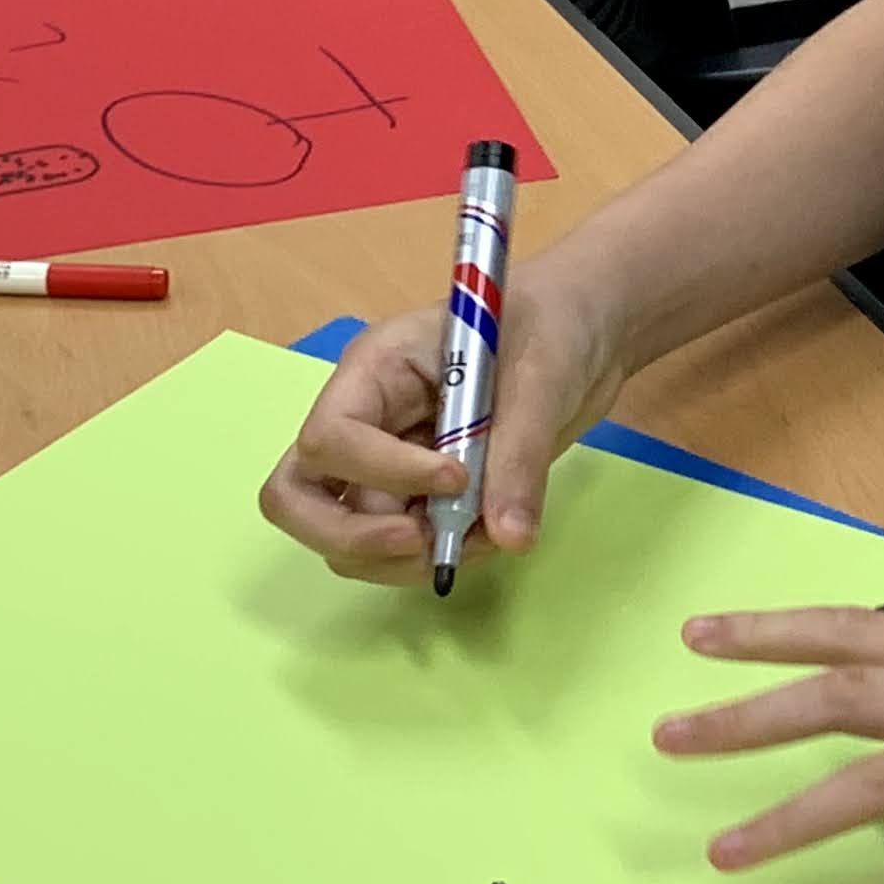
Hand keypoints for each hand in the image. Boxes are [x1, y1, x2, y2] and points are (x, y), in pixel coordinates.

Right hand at [260, 262, 631, 581]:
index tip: (458, 478)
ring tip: (483, 536)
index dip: (382, 472)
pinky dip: (438, 558)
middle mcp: (364, 421)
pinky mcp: (418, 496)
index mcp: (375, 370)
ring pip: (346, 537)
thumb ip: (519, 456)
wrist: (584, 334)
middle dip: (354, 537)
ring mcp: (385, 463)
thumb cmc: (551, 326)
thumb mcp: (541, 377)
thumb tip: (508, 537)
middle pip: (299, 498)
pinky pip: (398, 548)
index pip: (329, 438)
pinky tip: (493, 533)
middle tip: (424, 543)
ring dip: (407, 557)